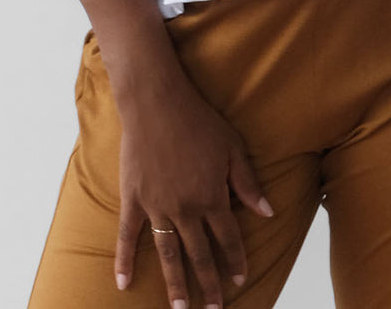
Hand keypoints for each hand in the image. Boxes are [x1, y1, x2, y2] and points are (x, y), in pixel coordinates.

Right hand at [114, 73, 274, 307]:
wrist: (157, 103)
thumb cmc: (198, 121)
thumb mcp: (232, 148)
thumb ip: (247, 183)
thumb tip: (267, 212)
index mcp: (212, 197)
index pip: (228, 238)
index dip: (235, 260)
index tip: (240, 279)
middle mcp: (186, 208)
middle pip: (199, 254)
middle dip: (208, 284)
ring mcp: (157, 207)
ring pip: (168, 253)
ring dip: (175, 283)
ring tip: (180, 308)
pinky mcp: (134, 199)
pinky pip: (128, 236)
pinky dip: (124, 260)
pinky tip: (123, 283)